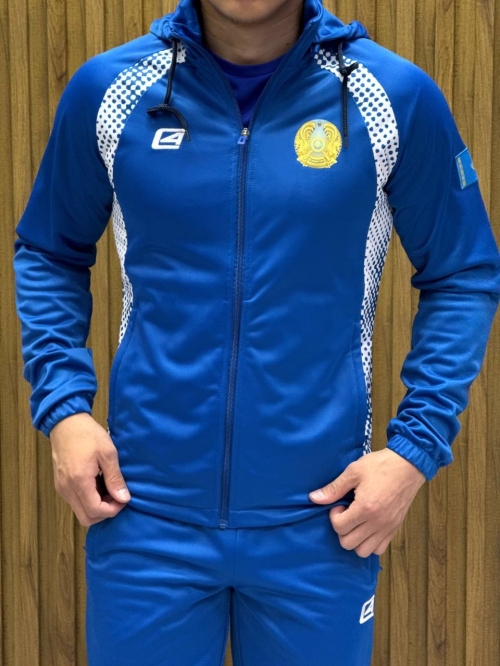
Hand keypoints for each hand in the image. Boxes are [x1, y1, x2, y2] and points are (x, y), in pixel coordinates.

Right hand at [49, 412, 130, 526]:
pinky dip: (88, 500)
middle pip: (86, 518)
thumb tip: (124, 498)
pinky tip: (98, 484)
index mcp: (79, 481)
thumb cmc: (88, 434)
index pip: (95, 511)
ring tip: (109, 489)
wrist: (66, 422)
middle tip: (117, 496)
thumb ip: (115, 478)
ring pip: (80, 511)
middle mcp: (67, 489)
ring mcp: (61, 488)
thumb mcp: (108, 453)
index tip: (124, 498)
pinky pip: (75, 502)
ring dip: (96, 507)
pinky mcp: (60, 485)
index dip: (113, 510)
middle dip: (105, 512)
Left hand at [308, 448, 425, 556]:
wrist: (408, 464)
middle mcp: (377, 523)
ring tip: (356, 521)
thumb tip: (313, 498)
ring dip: (355, 539)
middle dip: (342, 529)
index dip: (334, 516)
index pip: (340, 527)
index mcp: (365, 508)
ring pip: (364, 551)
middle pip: (349, 544)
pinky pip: (379, 549)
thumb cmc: (380, 465)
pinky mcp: (395, 529)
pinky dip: (370, 543)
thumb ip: (334, 488)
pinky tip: (367, 527)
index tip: (339, 504)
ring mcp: (388, 528)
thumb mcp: (353, 471)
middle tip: (346, 513)